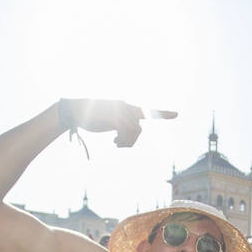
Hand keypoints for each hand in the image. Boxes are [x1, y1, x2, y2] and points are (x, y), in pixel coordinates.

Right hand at [58, 99, 175, 147]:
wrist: (74, 111)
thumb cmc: (90, 116)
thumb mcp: (109, 119)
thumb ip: (122, 123)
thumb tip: (130, 133)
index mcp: (126, 106)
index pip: (148, 111)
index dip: (163, 113)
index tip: (177, 115)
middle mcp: (126, 107)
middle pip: (139, 128)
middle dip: (132, 140)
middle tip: (119, 145)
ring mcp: (120, 111)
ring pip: (134, 132)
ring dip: (126, 142)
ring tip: (116, 143)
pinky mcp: (115, 117)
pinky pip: (126, 133)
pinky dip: (122, 141)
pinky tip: (114, 142)